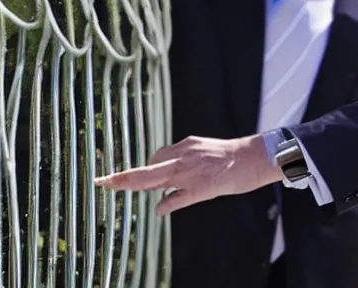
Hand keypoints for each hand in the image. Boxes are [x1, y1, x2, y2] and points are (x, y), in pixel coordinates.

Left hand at [95, 134, 282, 215]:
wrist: (253, 156)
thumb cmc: (229, 155)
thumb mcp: (201, 150)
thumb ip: (182, 160)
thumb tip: (167, 181)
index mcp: (184, 146)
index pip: (156, 159)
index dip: (140, 172)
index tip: (120, 178)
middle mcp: (183, 157)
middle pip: (148, 168)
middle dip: (124, 176)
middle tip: (104, 182)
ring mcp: (191, 172)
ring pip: (157, 179)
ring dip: (135, 184)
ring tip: (115, 186)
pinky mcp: (202, 188)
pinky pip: (180, 198)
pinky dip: (167, 203)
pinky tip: (158, 210)